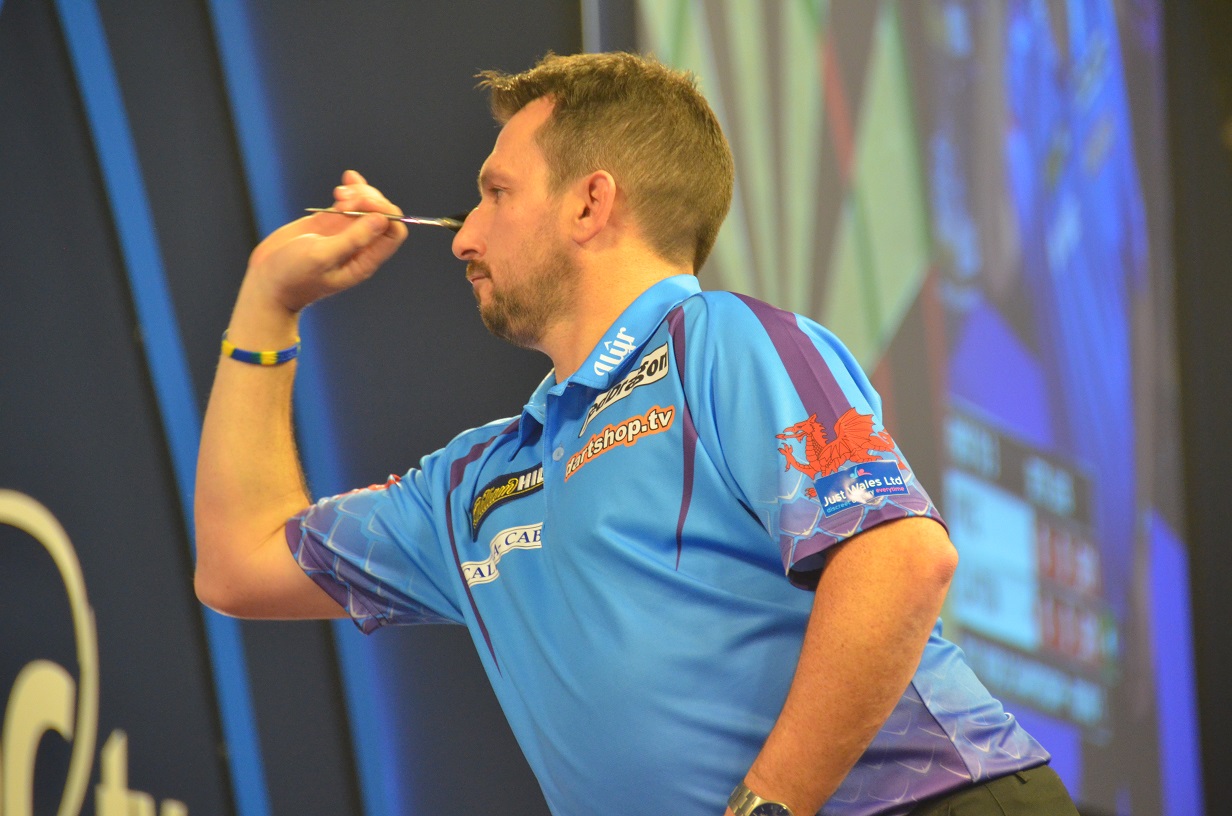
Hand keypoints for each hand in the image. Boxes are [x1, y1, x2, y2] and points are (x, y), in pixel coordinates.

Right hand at [245, 170, 408, 313]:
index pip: (393, 232)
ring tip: (338, 194)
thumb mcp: (322, 256)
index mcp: (364, 260)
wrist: (267, 283)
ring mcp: (344, 233)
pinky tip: (347, 178)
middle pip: (382, 214)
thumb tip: (382, 219)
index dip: (385, 213)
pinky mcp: (329, 223)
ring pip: (367, 206)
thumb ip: (353, 238)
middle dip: (369, 199)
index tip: (363, 204)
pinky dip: (351, 189)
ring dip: (358, 192)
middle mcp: (359, 246)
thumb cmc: (293, 277)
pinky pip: (349, 203)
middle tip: (343, 199)